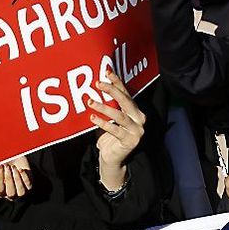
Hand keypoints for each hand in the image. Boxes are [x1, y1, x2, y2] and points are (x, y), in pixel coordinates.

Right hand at [0, 155, 31, 200]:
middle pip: (11, 193)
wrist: (13, 157)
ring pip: (21, 192)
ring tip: (14, 168)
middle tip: (7, 166)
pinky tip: (21, 169)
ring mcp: (21, 191)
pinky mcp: (29, 186)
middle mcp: (11, 194)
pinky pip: (28, 185)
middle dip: (9, 179)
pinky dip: (24, 177)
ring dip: (17, 179)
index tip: (0, 166)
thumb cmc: (1, 165)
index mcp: (0, 192)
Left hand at [87, 71, 146, 190]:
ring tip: (90, 102)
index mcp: (135, 110)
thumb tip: (96, 85)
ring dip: (103, 107)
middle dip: (111, 90)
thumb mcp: (108, 118)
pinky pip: (115, 130)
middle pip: (125, 101)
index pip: (125, 92)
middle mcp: (139, 118)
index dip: (116, 82)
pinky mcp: (131, 141)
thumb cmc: (109, 136)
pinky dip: (103, 123)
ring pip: (120, 115)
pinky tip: (92, 118)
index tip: (106, 71)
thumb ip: (107, 104)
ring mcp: (137, 130)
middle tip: (97, 83)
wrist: (112, 158)